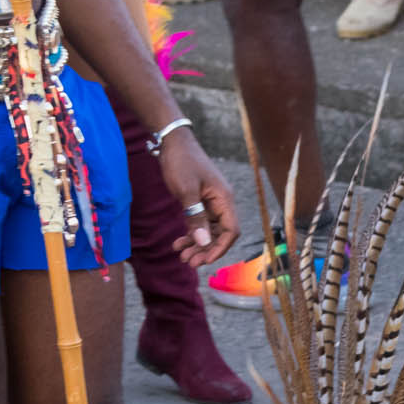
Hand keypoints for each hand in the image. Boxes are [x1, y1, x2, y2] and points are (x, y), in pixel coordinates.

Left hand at [154, 131, 239, 267]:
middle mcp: (221, 203)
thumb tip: (203, 242)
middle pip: (220, 234)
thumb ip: (195, 217)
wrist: (172, 141)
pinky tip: (178, 243)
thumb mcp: (186, 191)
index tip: (204, 260)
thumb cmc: (181, 162)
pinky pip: (199, 223)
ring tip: (181, 256)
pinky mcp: (200, 201)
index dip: (219, 248)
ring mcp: (211, 202)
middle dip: (205, 250)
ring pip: (208, 231)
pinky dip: (190, 234)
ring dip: (196, 245)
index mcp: (224, 199)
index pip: (230, 231)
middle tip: (188, 262)